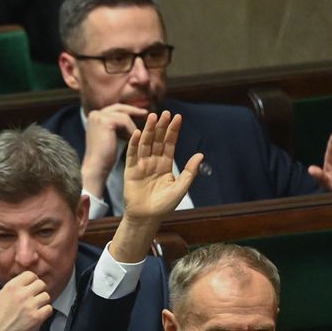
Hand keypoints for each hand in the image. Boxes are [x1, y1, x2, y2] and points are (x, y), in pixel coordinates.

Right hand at [0, 271, 52, 330]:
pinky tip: (37, 314)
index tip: (32, 286)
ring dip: (42, 301)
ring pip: (46, 296)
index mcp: (11, 287)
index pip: (30, 275)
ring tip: (34, 307)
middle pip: (41, 284)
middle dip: (39, 290)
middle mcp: (22, 294)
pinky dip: (45, 311)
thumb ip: (15, 286)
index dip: (33, 280)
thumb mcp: (1, 295)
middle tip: (34, 297)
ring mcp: (30, 306)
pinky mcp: (37, 317)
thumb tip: (29, 281)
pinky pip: (49, 308)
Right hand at [80, 103, 148, 198]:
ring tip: (137, 138)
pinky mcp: (105, 121)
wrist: (97, 167)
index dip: (129, 110)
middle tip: (148, 113)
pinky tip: (134, 139)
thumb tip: (134, 117)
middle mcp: (94, 113)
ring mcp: (98, 116)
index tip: (143, 113)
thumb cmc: (106, 157)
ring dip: (133, 128)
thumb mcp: (113, 136)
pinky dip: (131, 131)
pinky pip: (125, 121)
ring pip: (124, 116)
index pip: (115, 109)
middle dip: (134, 110)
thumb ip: (119, 126)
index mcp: (94, 116)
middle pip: (119, 108)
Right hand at [111, 111, 201, 262]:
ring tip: (152, 117)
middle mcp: (153, 162)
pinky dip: (135, 144)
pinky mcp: (130, 171)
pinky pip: (132, 155)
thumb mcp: (181, 187)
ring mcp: (141, 165)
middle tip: (166, 112)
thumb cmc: (164, 205)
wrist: (147, 218)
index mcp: (166, 165)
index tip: (178, 117)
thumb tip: (200, 154)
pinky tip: (139, 133)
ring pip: (146, 144)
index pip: (170, 144)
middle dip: (162, 126)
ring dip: (149, 131)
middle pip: (158, 140)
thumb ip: (190, 171)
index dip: (173, 131)